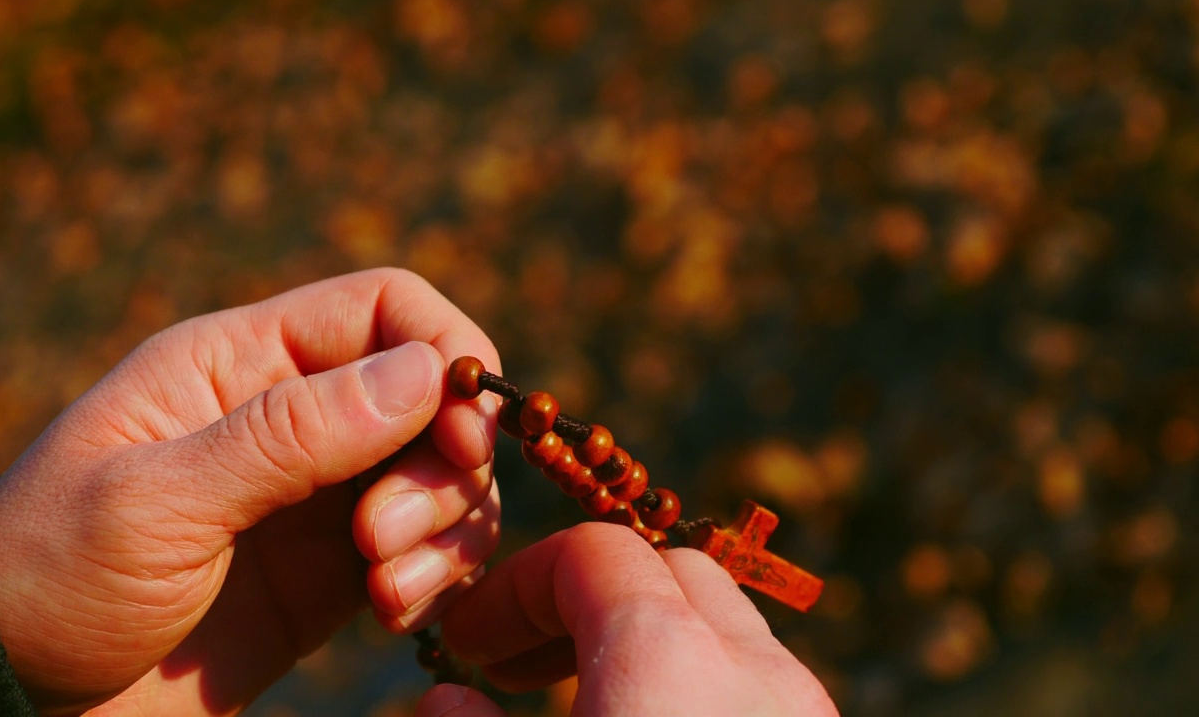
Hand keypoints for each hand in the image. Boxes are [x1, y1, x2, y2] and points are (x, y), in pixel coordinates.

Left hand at [0, 268, 501, 715]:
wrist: (18, 695)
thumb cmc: (55, 577)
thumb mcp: (158, 501)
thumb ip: (290, 436)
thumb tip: (426, 372)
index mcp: (242, 363)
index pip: (384, 308)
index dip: (447, 351)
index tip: (469, 431)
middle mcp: (294, 417)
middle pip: (432, 396)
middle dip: (444, 463)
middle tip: (384, 536)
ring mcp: (321, 495)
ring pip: (444, 475)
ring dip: (445, 527)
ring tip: (386, 588)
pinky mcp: (336, 567)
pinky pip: (429, 547)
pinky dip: (437, 575)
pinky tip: (395, 612)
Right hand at [415, 522, 837, 716]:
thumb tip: (445, 700)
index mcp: (668, 659)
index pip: (590, 554)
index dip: (515, 585)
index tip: (468, 639)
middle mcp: (758, 670)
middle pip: (668, 572)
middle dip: (585, 597)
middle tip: (518, 663)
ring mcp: (810, 712)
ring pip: (726, 628)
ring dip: (646, 639)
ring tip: (582, 694)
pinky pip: (761, 684)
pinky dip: (699, 682)